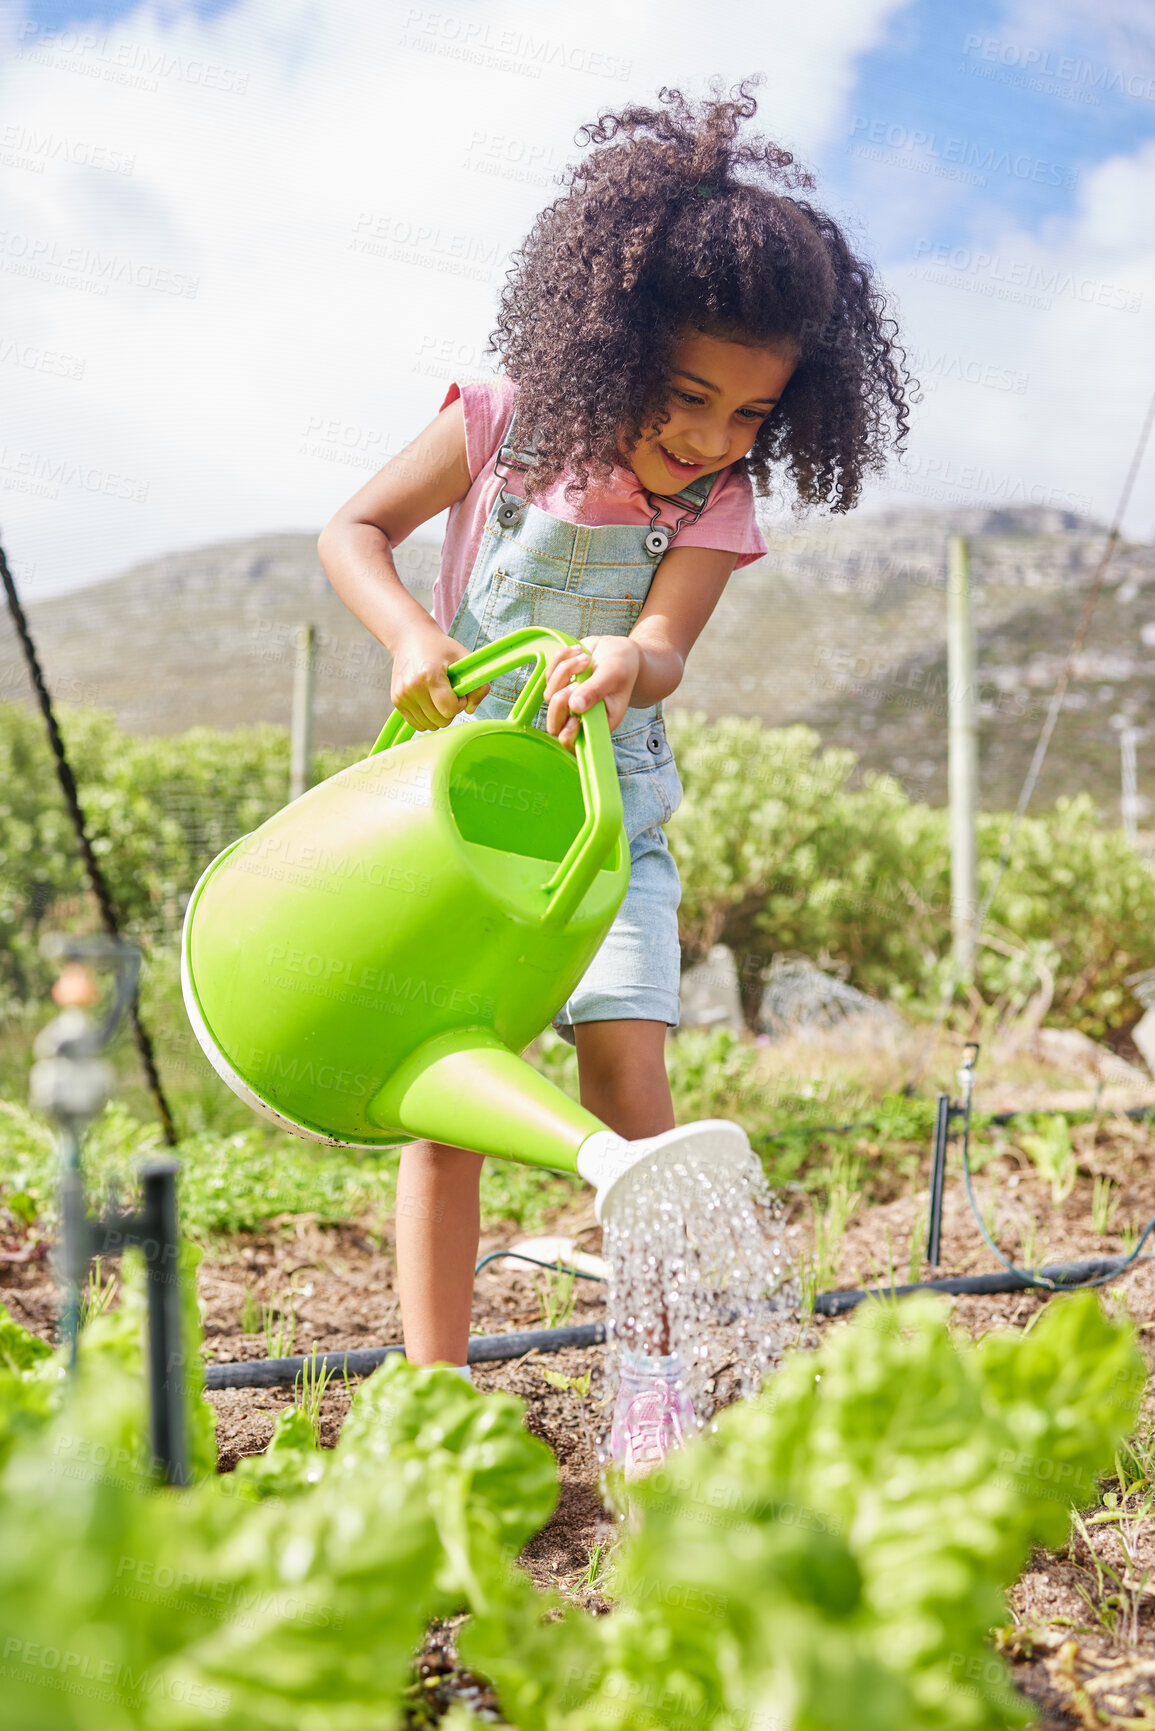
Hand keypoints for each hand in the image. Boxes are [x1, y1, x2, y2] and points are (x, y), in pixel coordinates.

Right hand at [389, 626, 488, 730]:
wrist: (410, 638)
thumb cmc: (440, 648)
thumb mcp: (464, 658)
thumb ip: (477, 684)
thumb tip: (471, 710)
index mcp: (430, 675)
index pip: (449, 709)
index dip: (460, 704)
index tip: (459, 691)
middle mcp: (412, 687)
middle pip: (440, 720)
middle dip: (450, 710)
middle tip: (449, 692)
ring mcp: (402, 695)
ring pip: (429, 725)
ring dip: (439, 715)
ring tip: (438, 695)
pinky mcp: (396, 700)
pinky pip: (417, 723)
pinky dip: (427, 717)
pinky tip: (429, 701)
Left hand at [543, 636, 640, 750]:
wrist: (618, 649)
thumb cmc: (623, 665)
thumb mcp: (614, 675)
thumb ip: (595, 690)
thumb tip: (576, 707)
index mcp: (600, 722)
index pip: (577, 744)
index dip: (569, 736)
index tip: (574, 718)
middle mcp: (582, 716)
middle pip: (555, 724)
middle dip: (560, 702)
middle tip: (576, 683)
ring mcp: (568, 701)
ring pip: (550, 695)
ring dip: (565, 671)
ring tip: (586, 658)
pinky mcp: (559, 684)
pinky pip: (548, 675)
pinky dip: (561, 660)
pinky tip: (579, 652)